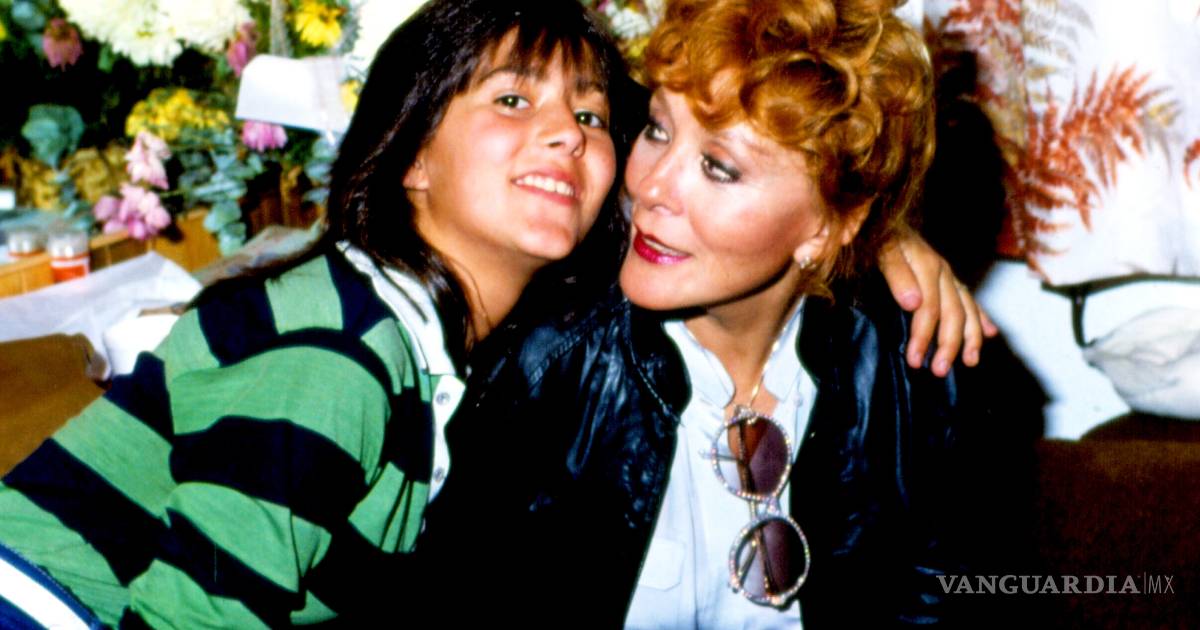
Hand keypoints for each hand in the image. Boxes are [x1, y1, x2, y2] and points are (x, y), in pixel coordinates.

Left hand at [878, 230, 997, 376]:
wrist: (877, 215)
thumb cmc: (875, 233)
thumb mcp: (880, 249)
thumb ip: (896, 273)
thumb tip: (914, 303)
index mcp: (926, 263)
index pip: (929, 308)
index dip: (923, 335)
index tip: (913, 360)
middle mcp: (941, 268)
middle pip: (952, 312)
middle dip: (948, 343)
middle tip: (938, 371)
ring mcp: (946, 272)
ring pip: (966, 307)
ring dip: (969, 337)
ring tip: (970, 362)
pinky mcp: (945, 274)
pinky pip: (968, 298)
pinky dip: (979, 317)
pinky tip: (988, 333)